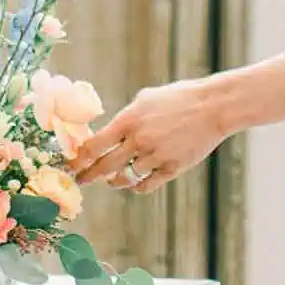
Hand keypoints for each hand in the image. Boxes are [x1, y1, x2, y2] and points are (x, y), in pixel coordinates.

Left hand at [70, 77, 228, 193]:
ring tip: (111, 181)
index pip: (94, 145)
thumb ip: (126, 118)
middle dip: (88, 176)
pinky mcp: (171, 168)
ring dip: (115, 181)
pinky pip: (146, 185)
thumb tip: (108, 133)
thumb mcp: (146, 99)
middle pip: (104, 166)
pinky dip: (137, 186)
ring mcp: (155, 156)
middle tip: (81, 180)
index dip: (80, 158)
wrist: (212, 107)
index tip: (72, 164)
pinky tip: (134, 184)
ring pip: (125, 178)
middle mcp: (138, 140)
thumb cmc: (179, 98)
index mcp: (129, 120)